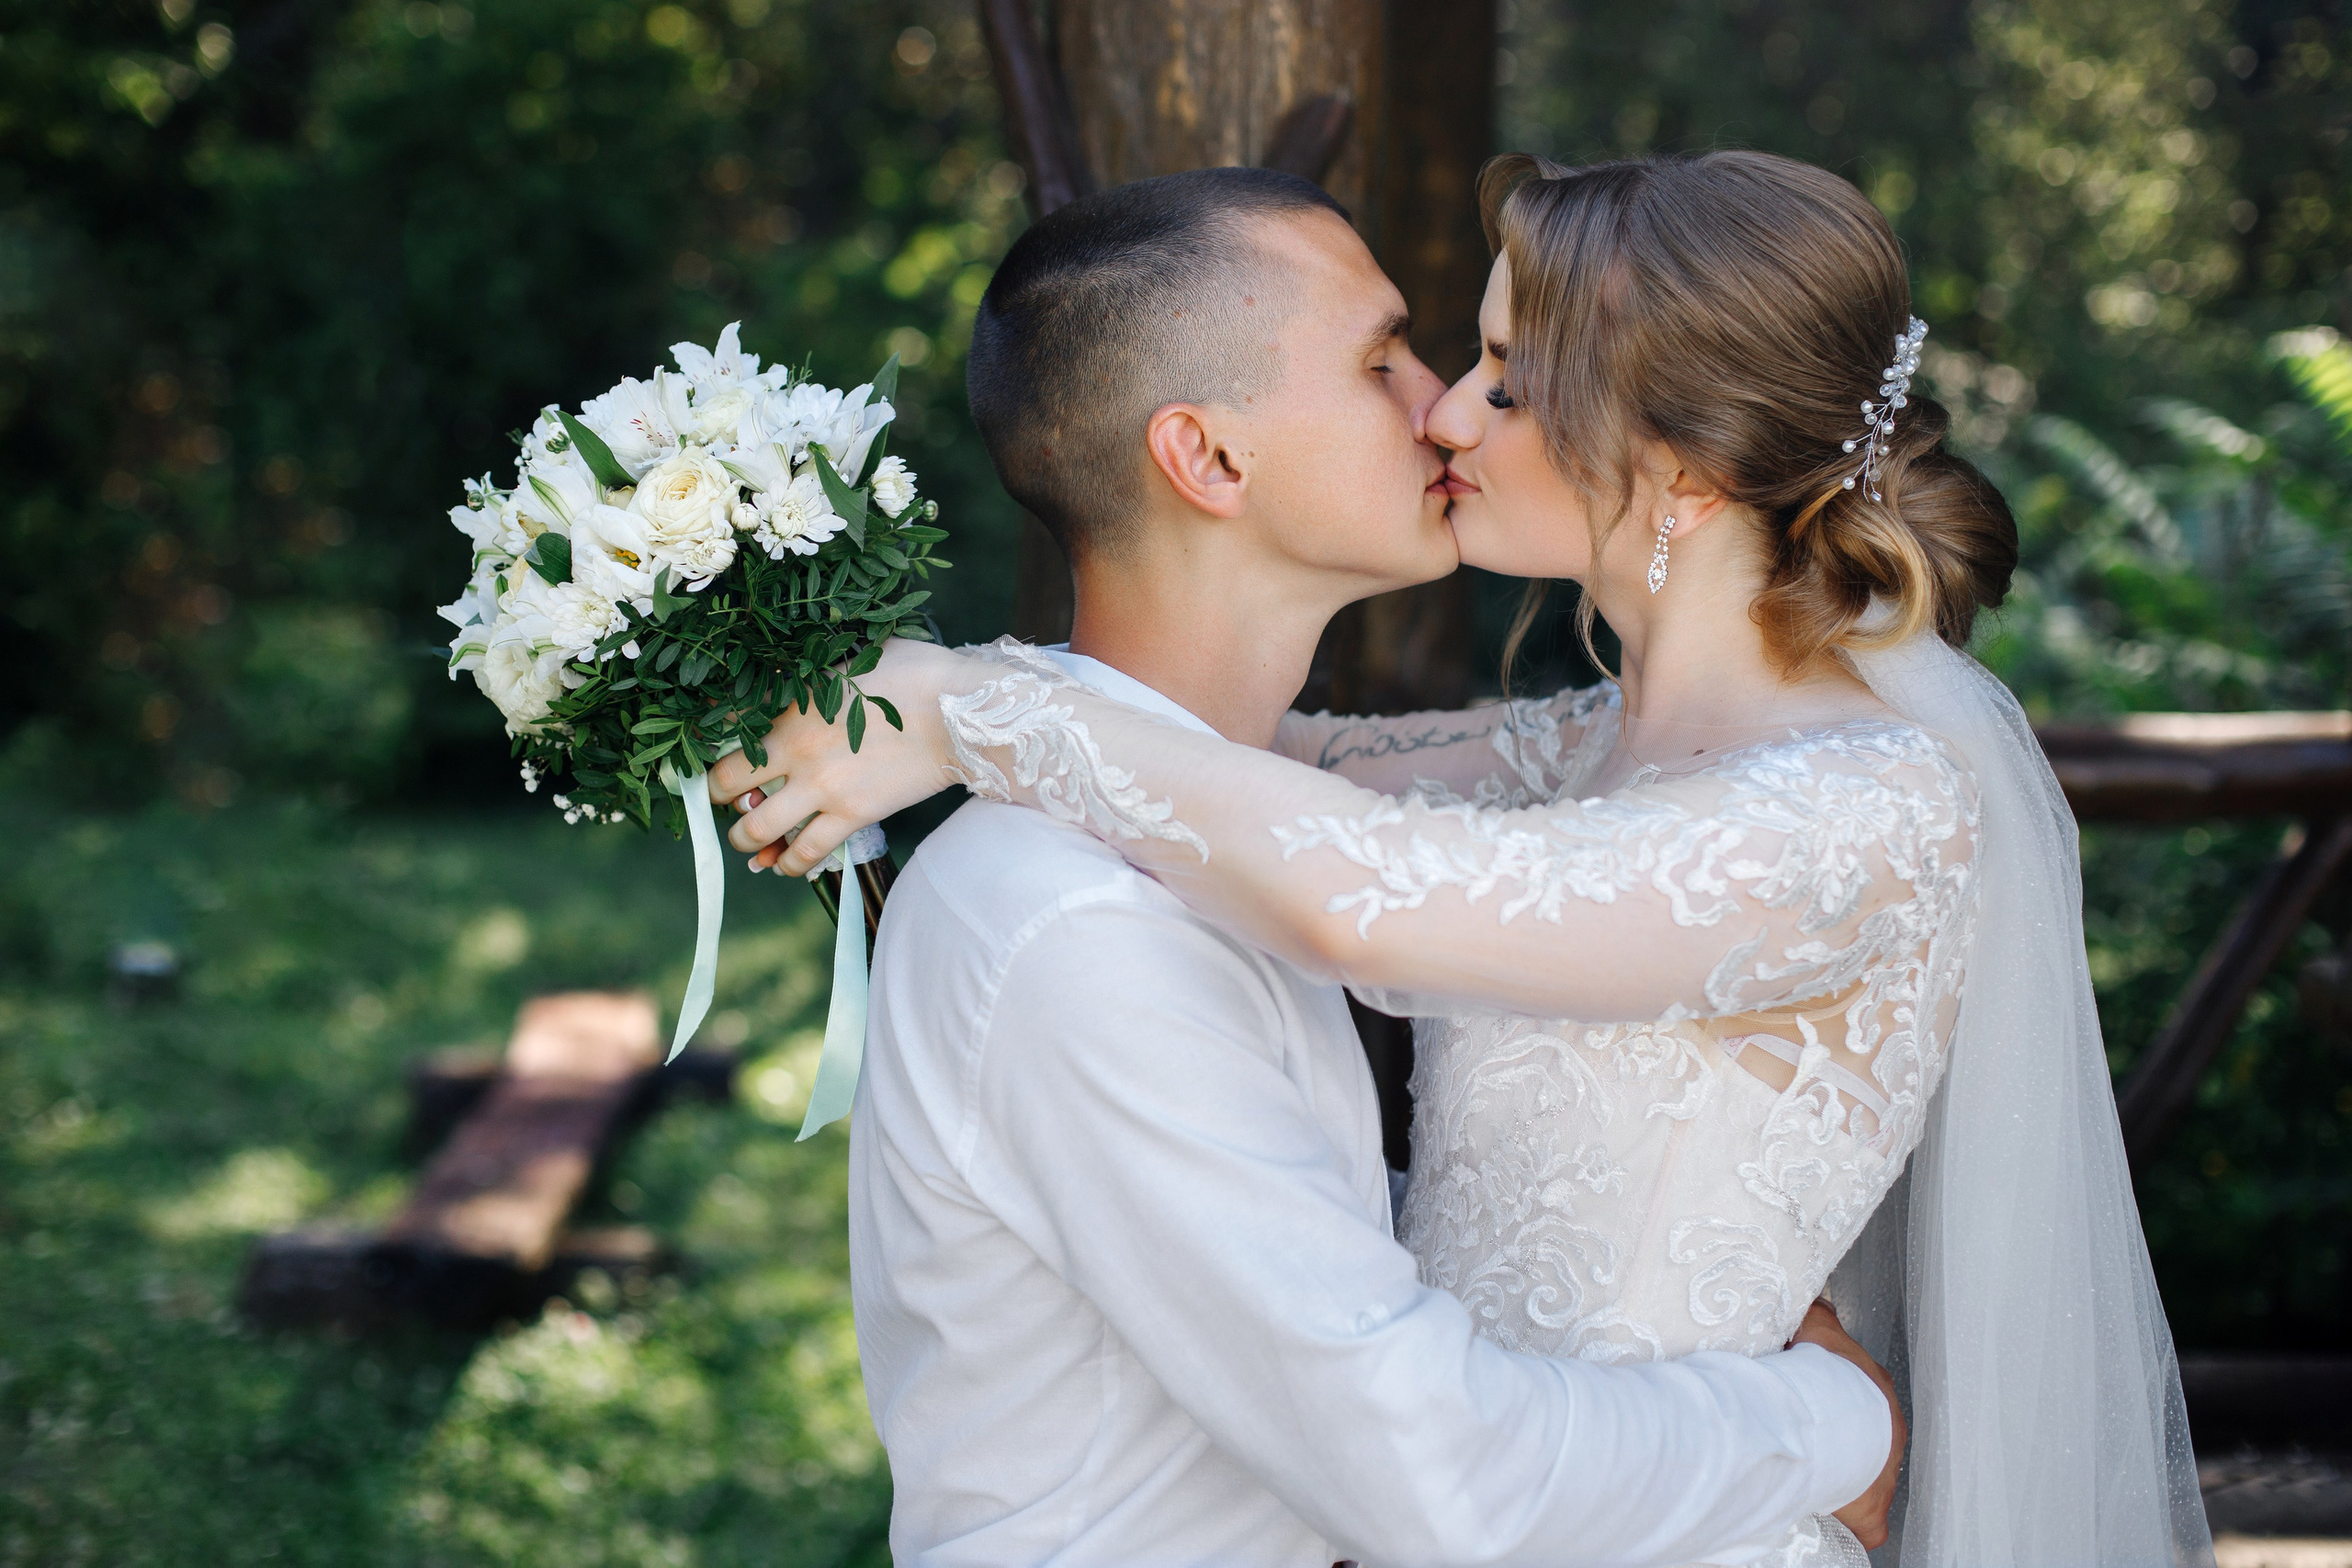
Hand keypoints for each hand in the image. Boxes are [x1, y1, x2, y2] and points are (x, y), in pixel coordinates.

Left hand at [710, 638, 970, 876]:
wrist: (961, 714)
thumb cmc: (915, 674)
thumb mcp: (854, 657)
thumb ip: (817, 672)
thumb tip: (798, 673)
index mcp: (792, 704)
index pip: (724, 729)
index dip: (710, 745)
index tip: (715, 755)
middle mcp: (795, 750)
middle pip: (726, 785)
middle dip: (719, 797)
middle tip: (730, 800)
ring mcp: (822, 787)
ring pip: (755, 829)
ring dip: (745, 838)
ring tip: (751, 840)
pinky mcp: (852, 816)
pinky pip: (805, 853)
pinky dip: (789, 863)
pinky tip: (788, 862)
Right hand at [1789, 1298, 1903, 1550]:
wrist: (1833, 1429)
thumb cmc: (1827, 1383)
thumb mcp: (1820, 1332)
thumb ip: (1819, 1316)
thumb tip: (1816, 1301)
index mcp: (1878, 1396)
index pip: (1859, 1394)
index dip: (1834, 1393)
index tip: (1812, 1396)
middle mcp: (1889, 1436)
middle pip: (1863, 1435)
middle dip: (1840, 1435)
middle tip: (1807, 1433)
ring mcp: (1884, 1475)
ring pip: (1860, 1474)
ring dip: (1838, 1470)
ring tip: (1807, 1465)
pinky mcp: (1871, 1513)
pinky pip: (1858, 1517)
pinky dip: (1840, 1514)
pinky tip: (1818, 1507)